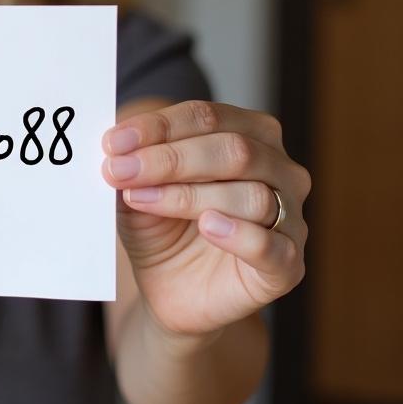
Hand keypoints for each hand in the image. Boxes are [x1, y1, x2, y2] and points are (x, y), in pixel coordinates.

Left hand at [101, 101, 310, 338]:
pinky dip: (239, 233)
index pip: (207, 116)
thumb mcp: (138, 186)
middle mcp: (279, 169)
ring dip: (187, 195)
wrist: (170, 287)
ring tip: (140, 199)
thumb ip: (133, 162)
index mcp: (249, 133)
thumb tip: (116, 146)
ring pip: (251, 194)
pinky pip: (273, 246)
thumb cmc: (162, 225)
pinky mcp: (287, 266)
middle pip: (234, 149)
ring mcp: (290, 217)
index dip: (159, 126)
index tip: (113, 142)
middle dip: (170, 158)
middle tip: (120, 170)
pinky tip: (208, 227)